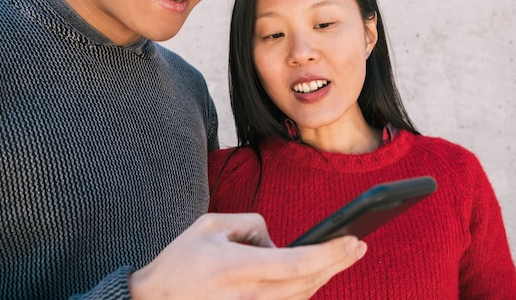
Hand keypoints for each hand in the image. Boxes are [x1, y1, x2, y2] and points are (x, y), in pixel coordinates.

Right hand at [129, 213, 366, 298]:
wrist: (156, 299)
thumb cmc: (181, 260)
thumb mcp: (211, 225)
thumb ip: (250, 224)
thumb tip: (277, 241)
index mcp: (238, 267)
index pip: (296, 263)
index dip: (329, 254)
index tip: (352, 241)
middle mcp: (249, 295)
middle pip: (306, 283)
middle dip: (337, 264)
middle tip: (359, 246)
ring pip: (300, 298)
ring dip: (324, 276)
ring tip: (342, 256)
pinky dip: (305, 289)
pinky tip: (315, 274)